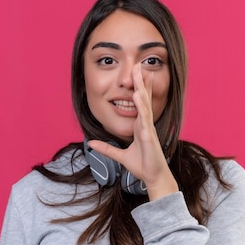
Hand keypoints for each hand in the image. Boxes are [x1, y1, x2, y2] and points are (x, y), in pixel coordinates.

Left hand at [88, 63, 178, 200]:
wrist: (153, 178)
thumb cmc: (142, 166)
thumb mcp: (120, 156)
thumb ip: (106, 149)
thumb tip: (91, 144)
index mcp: (141, 127)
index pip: (141, 104)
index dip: (140, 88)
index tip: (140, 74)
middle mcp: (146, 125)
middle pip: (144, 99)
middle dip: (142, 82)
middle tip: (140, 65)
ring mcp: (148, 129)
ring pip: (145, 104)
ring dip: (142, 88)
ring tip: (140, 73)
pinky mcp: (149, 136)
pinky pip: (144, 118)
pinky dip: (141, 106)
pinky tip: (137, 95)